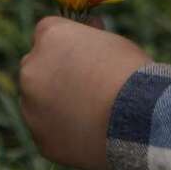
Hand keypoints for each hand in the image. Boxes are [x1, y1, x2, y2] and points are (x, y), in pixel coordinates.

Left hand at [19, 17, 151, 169]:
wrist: (139, 119)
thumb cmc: (131, 74)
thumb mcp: (113, 42)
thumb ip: (90, 37)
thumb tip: (88, 29)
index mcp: (49, 37)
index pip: (48, 34)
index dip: (68, 45)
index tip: (85, 56)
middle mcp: (31, 69)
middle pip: (36, 69)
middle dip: (54, 75)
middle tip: (86, 89)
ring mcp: (31, 107)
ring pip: (38, 104)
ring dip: (55, 106)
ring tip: (93, 116)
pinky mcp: (42, 140)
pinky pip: (49, 134)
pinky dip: (64, 134)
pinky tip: (91, 135)